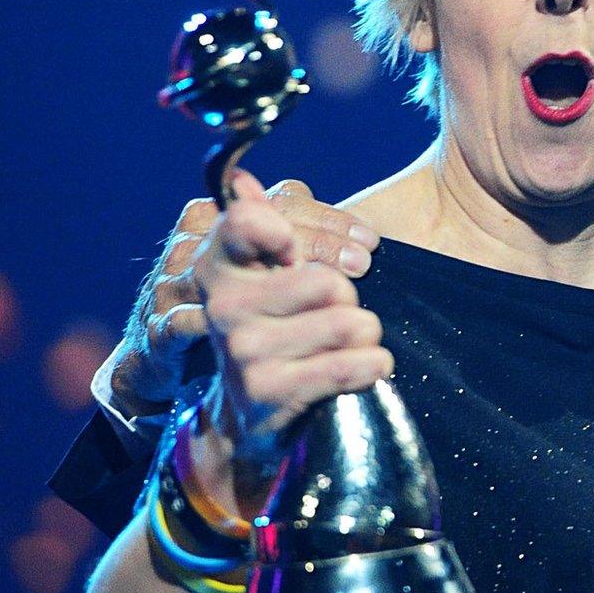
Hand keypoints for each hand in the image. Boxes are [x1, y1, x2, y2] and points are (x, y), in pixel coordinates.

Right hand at [105, 173, 379, 415]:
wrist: (249, 410)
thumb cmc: (275, 323)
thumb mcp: (264, 271)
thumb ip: (266, 221)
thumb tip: (243, 181)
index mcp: (220, 262)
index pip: (249, 222)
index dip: (300, 232)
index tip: (315, 255)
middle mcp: (223, 303)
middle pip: (327, 280)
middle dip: (349, 295)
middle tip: (341, 308)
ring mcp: (242, 348)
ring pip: (348, 322)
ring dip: (367, 332)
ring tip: (354, 339)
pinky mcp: (267, 390)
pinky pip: (349, 364)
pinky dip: (373, 363)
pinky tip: (371, 364)